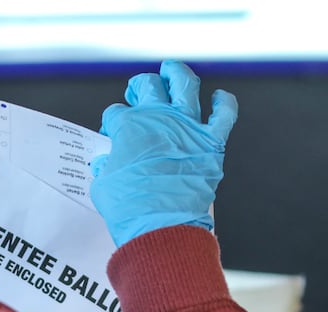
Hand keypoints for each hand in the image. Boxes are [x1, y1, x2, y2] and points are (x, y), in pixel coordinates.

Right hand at [89, 60, 237, 247]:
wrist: (161, 225)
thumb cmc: (130, 208)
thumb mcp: (103, 185)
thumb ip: (105, 167)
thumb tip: (106, 164)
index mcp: (128, 127)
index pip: (116, 114)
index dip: (112, 122)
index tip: (113, 132)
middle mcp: (158, 118)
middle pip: (147, 87)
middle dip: (138, 87)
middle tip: (136, 92)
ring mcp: (187, 126)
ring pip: (184, 85)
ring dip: (176, 74)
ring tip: (171, 70)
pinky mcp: (211, 142)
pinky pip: (224, 114)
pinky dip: (224, 103)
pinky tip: (220, 99)